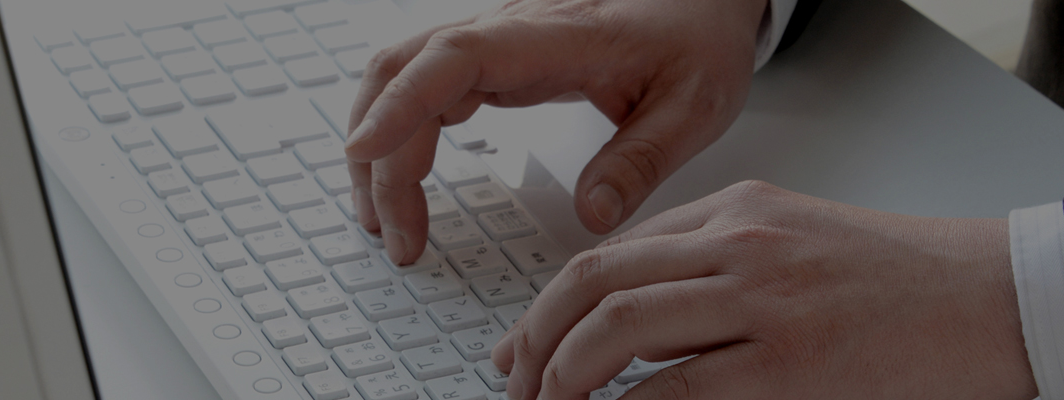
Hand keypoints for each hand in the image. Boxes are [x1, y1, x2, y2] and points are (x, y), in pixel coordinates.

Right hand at [344, 0, 769, 262]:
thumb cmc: (697, 39)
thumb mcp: (695, 104)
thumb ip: (643, 160)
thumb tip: (594, 216)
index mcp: (554, 37)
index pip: (454, 58)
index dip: (400, 103)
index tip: (365, 154)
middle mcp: (509, 30)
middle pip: (403, 71)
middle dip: (379, 154)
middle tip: (398, 237)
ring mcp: (493, 42)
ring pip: (399, 76)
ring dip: (378, 145)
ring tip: (386, 222)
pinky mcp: (492, 59)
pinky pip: (420, 85)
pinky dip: (396, 132)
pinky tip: (401, 180)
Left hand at [490, 181, 1036, 399]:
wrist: (1000, 299)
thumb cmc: (909, 281)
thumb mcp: (801, 243)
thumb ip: (721, 267)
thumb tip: (637, 326)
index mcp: (741, 210)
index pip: (613, 251)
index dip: (551, 303)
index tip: (523, 344)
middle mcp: (742, 243)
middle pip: (596, 281)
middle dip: (537, 337)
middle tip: (516, 382)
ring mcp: (764, 300)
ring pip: (618, 328)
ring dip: (563, 375)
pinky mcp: (790, 363)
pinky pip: (674, 389)